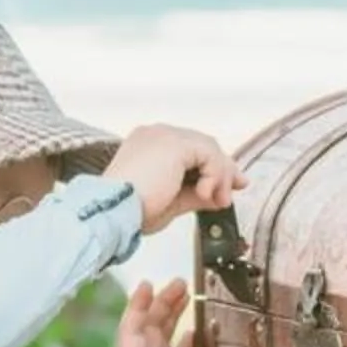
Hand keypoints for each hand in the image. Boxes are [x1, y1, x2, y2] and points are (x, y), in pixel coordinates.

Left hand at [103, 279, 195, 346]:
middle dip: (163, 303)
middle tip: (180, 282)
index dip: (138, 307)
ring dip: (173, 316)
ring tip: (187, 293)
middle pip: (152, 327)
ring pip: (165, 338)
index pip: (133, 331)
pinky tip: (195, 329)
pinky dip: (186, 342)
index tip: (146, 284)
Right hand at [105, 125, 240, 236]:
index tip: (224, 188)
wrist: (113, 212)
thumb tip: (216, 196)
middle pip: (202, 145)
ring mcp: (164, 135)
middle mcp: (156, 135)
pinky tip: (205, 194)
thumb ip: (195, 195)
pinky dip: (214, 175)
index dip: (211, 168)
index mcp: (148, 145)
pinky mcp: (174, 143)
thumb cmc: (129, 212)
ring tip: (217, 200)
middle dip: (222, 169)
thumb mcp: (171, 203)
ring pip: (208, 148)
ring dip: (219, 176)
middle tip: (232, 192)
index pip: (190, 150)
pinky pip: (209, 154)